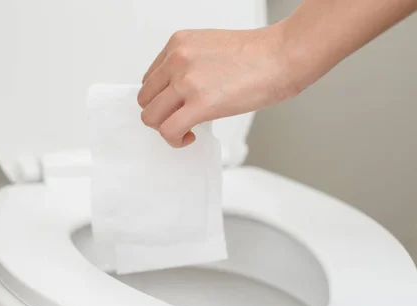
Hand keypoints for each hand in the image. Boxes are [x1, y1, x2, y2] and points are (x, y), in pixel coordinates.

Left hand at [137, 26, 299, 147]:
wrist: (281, 56)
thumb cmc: (256, 54)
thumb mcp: (209, 47)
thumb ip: (188, 65)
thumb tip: (178, 90)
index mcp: (178, 44)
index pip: (149, 79)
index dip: (160, 98)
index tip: (173, 106)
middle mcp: (177, 60)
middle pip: (146, 98)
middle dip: (160, 114)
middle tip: (178, 119)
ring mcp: (186, 82)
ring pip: (151, 117)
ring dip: (165, 128)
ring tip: (184, 129)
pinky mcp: (199, 104)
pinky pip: (168, 131)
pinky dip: (175, 140)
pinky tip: (189, 136)